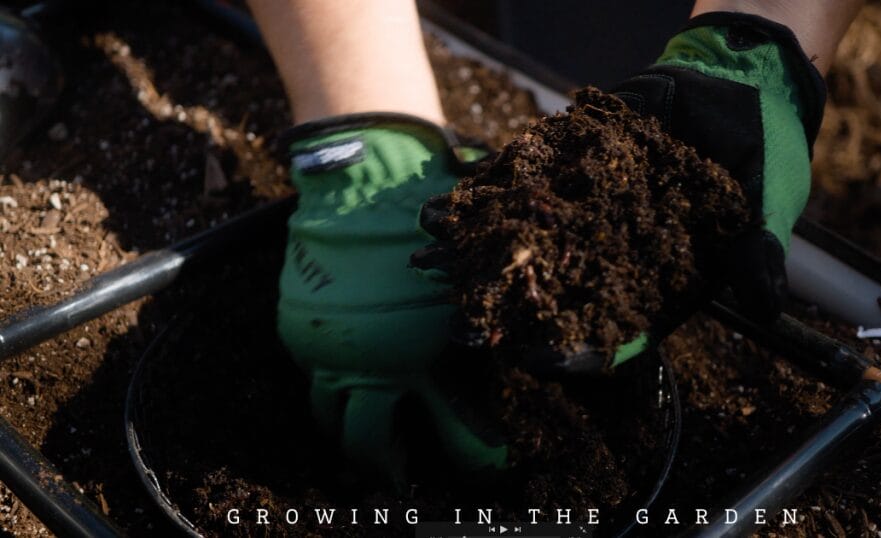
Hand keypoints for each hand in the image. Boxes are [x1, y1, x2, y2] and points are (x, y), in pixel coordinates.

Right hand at [276, 114, 505, 485]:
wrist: (364, 174)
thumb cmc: (430, 216)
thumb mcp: (471, 267)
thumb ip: (480, 319)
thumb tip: (512, 348)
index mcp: (426, 349)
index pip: (456, 428)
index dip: (476, 454)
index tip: (487, 462)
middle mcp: (373, 360)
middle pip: (370, 441)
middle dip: (388, 466)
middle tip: (404, 474)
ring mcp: (328, 346)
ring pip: (328, 416)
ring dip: (347, 429)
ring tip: (365, 433)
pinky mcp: (297, 326)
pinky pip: (309, 373)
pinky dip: (327, 381)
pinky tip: (345, 377)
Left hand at [416, 13, 825, 373]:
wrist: (738, 80)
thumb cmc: (762, 148)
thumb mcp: (767, 202)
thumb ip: (758, 253)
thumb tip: (771, 306)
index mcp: (664, 276)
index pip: (615, 326)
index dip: (575, 348)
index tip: (532, 357)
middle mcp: (619, 249)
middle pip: (556, 290)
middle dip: (505, 305)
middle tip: (456, 318)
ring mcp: (591, 208)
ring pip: (528, 238)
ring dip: (480, 248)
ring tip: (430, 255)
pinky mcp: (574, 165)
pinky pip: (526, 181)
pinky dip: (488, 190)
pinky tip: (448, 200)